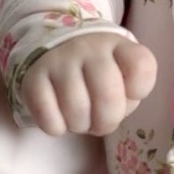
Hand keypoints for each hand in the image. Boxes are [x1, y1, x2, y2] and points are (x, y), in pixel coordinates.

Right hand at [20, 32, 157, 136]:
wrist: (55, 48)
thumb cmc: (98, 71)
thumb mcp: (122, 73)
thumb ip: (130, 91)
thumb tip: (112, 112)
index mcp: (118, 45)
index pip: (141, 67)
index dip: (138, 91)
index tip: (129, 93)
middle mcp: (89, 48)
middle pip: (109, 98)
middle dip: (107, 121)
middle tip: (100, 121)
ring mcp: (59, 61)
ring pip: (77, 112)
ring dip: (80, 126)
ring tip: (79, 116)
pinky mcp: (33, 78)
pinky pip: (49, 118)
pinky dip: (56, 127)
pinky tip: (59, 117)